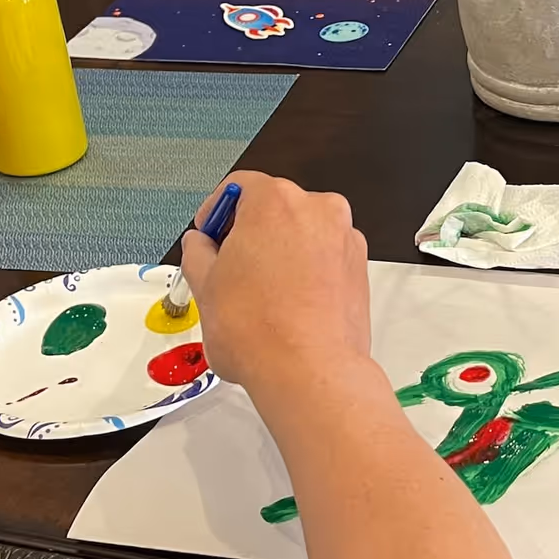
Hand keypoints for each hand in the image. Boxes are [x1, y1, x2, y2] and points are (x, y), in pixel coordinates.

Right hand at [180, 172, 370, 392]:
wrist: (311, 371)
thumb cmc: (257, 329)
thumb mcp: (205, 286)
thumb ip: (198, 253)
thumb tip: (199, 245)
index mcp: (275, 201)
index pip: (239, 187)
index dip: (216, 211)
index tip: (207, 235)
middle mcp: (318, 209)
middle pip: (275, 208)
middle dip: (249, 232)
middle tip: (228, 266)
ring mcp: (345, 238)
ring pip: (303, 233)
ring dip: (280, 252)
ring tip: (259, 292)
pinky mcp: (360, 268)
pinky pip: (325, 257)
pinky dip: (307, 270)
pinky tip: (288, 303)